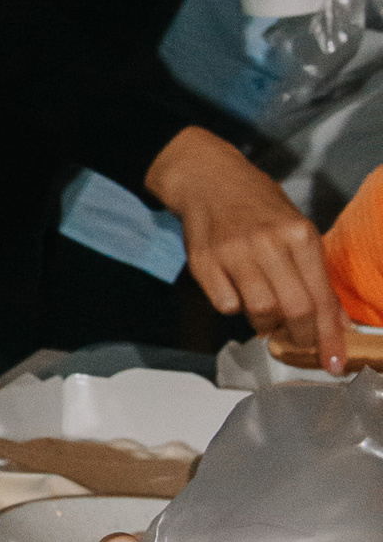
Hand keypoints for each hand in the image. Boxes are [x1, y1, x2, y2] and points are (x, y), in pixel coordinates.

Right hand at [144, 124, 345, 367]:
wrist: (209, 179)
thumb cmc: (259, 207)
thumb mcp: (297, 230)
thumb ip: (315, 276)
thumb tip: (337, 324)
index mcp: (299, 234)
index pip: (321, 297)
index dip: (330, 337)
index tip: (335, 363)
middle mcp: (268, 243)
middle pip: (294, 310)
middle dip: (301, 337)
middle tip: (299, 341)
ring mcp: (234, 252)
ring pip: (260, 312)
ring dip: (267, 324)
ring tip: (267, 312)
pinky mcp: (204, 262)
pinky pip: (226, 305)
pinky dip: (235, 307)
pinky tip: (236, 290)